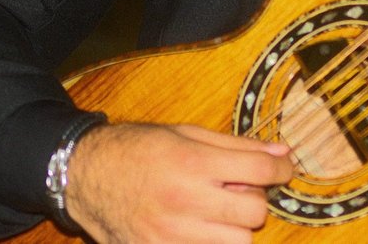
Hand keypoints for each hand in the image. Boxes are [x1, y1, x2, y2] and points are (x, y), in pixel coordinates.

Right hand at [66, 122, 294, 242]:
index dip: (281, 170)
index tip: (282, 169)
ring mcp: (172, 235)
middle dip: (254, 199)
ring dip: (235, 225)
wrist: (85, 175)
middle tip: (237, 189)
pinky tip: (199, 225)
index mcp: (192, 163)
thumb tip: (282, 154)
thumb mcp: (186, 134)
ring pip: (238, 242)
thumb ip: (237, 146)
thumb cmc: (136, 148)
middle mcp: (185, 201)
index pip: (260, 172)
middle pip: (255, 213)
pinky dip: (211, 241)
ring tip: (215, 209)